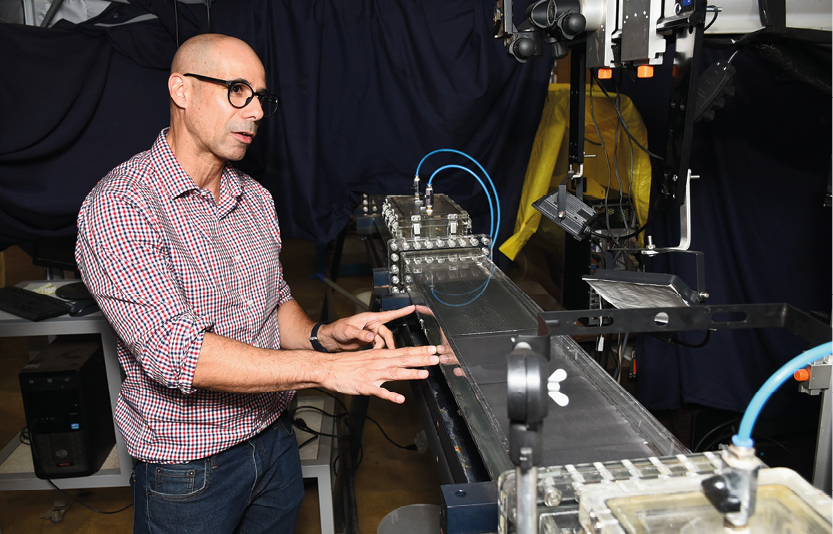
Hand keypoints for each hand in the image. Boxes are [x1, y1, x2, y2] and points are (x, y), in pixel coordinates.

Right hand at [316, 344, 443, 402]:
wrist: (328, 368)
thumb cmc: (347, 363)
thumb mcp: (368, 356)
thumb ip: (384, 358)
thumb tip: (397, 359)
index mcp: (380, 355)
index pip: (404, 351)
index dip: (420, 350)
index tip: (434, 349)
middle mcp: (379, 363)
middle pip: (403, 359)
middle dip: (421, 359)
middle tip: (437, 357)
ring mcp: (373, 375)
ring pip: (394, 373)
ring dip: (410, 373)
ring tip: (425, 374)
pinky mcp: (365, 387)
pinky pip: (379, 392)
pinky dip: (389, 395)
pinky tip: (400, 399)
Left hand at [318, 305, 415, 350]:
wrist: (330, 339)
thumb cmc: (337, 329)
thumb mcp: (348, 330)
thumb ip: (361, 334)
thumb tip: (371, 337)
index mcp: (369, 318)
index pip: (388, 314)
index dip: (401, 312)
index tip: (412, 308)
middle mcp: (372, 324)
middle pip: (387, 333)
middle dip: (389, 342)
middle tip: (390, 351)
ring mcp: (371, 333)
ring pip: (383, 341)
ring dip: (382, 348)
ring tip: (378, 354)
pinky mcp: (368, 341)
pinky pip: (378, 345)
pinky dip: (378, 350)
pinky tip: (375, 354)